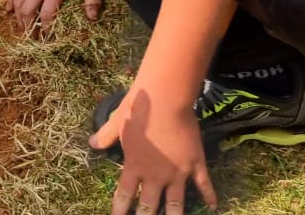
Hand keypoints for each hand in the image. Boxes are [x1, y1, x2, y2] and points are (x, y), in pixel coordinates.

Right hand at [6, 0, 101, 30]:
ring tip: (22, 28)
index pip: (46, 13)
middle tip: (31, 37)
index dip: (45, 28)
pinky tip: (9, 9)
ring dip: (18, 16)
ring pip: (18, 0)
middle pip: (27, 9)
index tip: (47, 38)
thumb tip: (92, 18)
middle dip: (28, 26)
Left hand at [91, 84, 217, 214]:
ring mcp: (177, 172)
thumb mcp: (117, 123)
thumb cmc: (138, 110)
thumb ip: (105, 136)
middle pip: (148, 206)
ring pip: (175, 203)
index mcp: (135, 166)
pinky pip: (204, 184)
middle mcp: (155, 175)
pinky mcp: (195, 164)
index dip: (120, 211)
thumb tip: (91, 143)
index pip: (124, 195)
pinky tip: (214, 207)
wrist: (165, 100)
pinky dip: (209, 196)